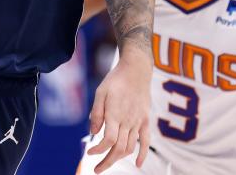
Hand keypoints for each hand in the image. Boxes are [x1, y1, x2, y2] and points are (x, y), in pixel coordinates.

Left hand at [86, 54, 151, 172]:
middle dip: (107, 162)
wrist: (136, 70)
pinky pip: (146, 141)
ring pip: (131, 147)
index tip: (89, 152)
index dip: (98, 150)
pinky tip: (138, 165)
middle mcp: (128, 121)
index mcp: (115, 114)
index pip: (108, 140)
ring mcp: (138, 121)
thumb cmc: (116, 80)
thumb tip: (93, 132)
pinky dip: (143, 154)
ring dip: (119, 159)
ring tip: (108, 164)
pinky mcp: (145, 120)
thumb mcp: (100, 92)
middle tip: (96, 170)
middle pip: (119, 148)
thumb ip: (96, 113)